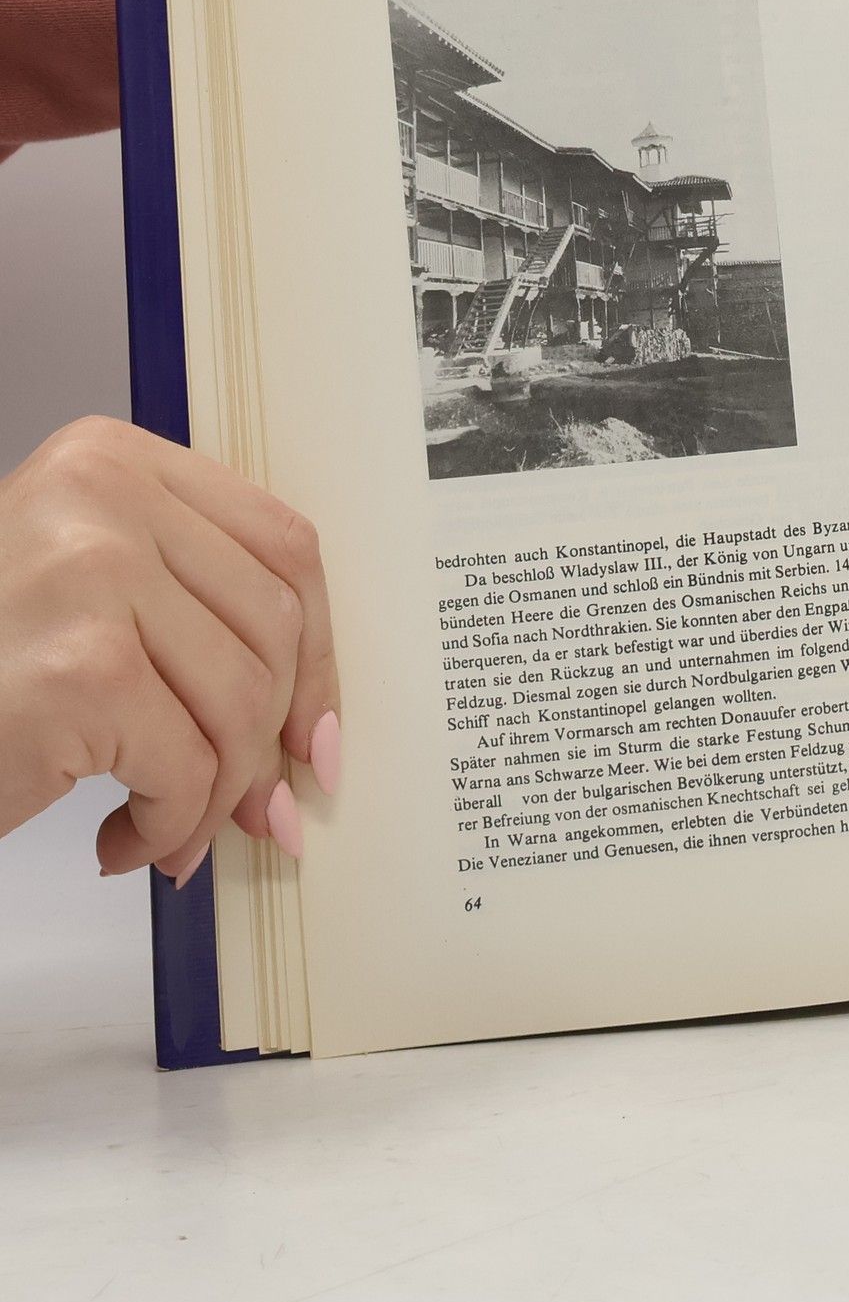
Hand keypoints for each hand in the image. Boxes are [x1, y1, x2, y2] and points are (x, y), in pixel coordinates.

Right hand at [0, 417, 340, 882]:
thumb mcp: (86, 599)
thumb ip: (196, 623)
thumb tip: (310, 737)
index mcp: (113, 459)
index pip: (281, 545)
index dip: (318, 651)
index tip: (316, 731)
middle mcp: (102, 497)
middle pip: (272, 627)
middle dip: (270, 739)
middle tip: (251, 810)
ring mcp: (88, 577)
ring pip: (240, 702)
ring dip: (216, 795)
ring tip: (170, 831)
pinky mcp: (78, 671)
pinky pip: (186, 766)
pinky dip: (168, 826)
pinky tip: (122, 842)